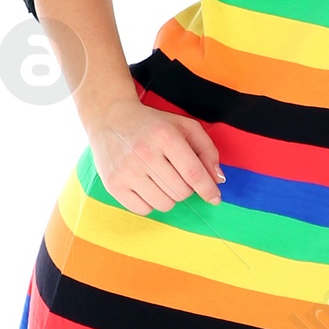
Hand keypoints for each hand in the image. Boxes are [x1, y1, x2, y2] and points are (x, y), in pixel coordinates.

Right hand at [87, 93, 224, 213]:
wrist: (110, 118)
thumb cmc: (153, 125)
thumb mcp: (184, 126)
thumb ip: (207, 150)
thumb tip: (218, 179)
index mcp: (165, 136)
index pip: (193, 173)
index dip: (208, 190)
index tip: (215, 198)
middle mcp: (144, 153)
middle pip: (181, 192)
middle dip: (186, 189)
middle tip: (177, 175)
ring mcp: (126, 170)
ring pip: (164, 204)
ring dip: (169, 197)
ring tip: (161, 180)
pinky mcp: (113, 184)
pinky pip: (144, 210)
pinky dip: (150, 203)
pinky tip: (146, 186)